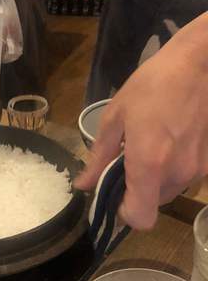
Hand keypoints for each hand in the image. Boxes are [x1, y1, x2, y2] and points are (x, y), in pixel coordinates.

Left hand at [75, 13, 207, 229]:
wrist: (201, 63)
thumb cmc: (153, 84)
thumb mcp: (115, 117)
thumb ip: (99, 157)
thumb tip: (84, 184)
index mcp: (149, 165)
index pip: (139, 218)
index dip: (124, 213)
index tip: (114, 195)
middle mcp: (177, 174)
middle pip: (152, 205)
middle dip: (137, 191)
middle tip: (127, 162)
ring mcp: (198, 169)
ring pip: (168, 192)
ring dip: (155, 180)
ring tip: (149, 147)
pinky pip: (184, 178)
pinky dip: (172, 169)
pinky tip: (169, 142)